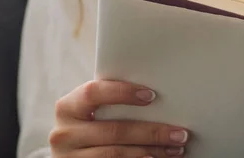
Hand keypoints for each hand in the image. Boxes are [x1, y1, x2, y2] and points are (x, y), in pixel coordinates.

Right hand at [50, 80, 189, 156]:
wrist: (71, 152)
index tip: (151, 95)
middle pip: (114, 131)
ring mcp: (70, 157)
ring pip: (117, 154)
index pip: (93, 93)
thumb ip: (111, 102)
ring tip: (175, 148)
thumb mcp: (92, 111)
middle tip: (179, 133)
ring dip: (151, 152)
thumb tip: (155, 96)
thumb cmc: (89, 124)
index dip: (122, 92)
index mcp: (68, 107)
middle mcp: (64, 133)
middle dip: (151, 132)